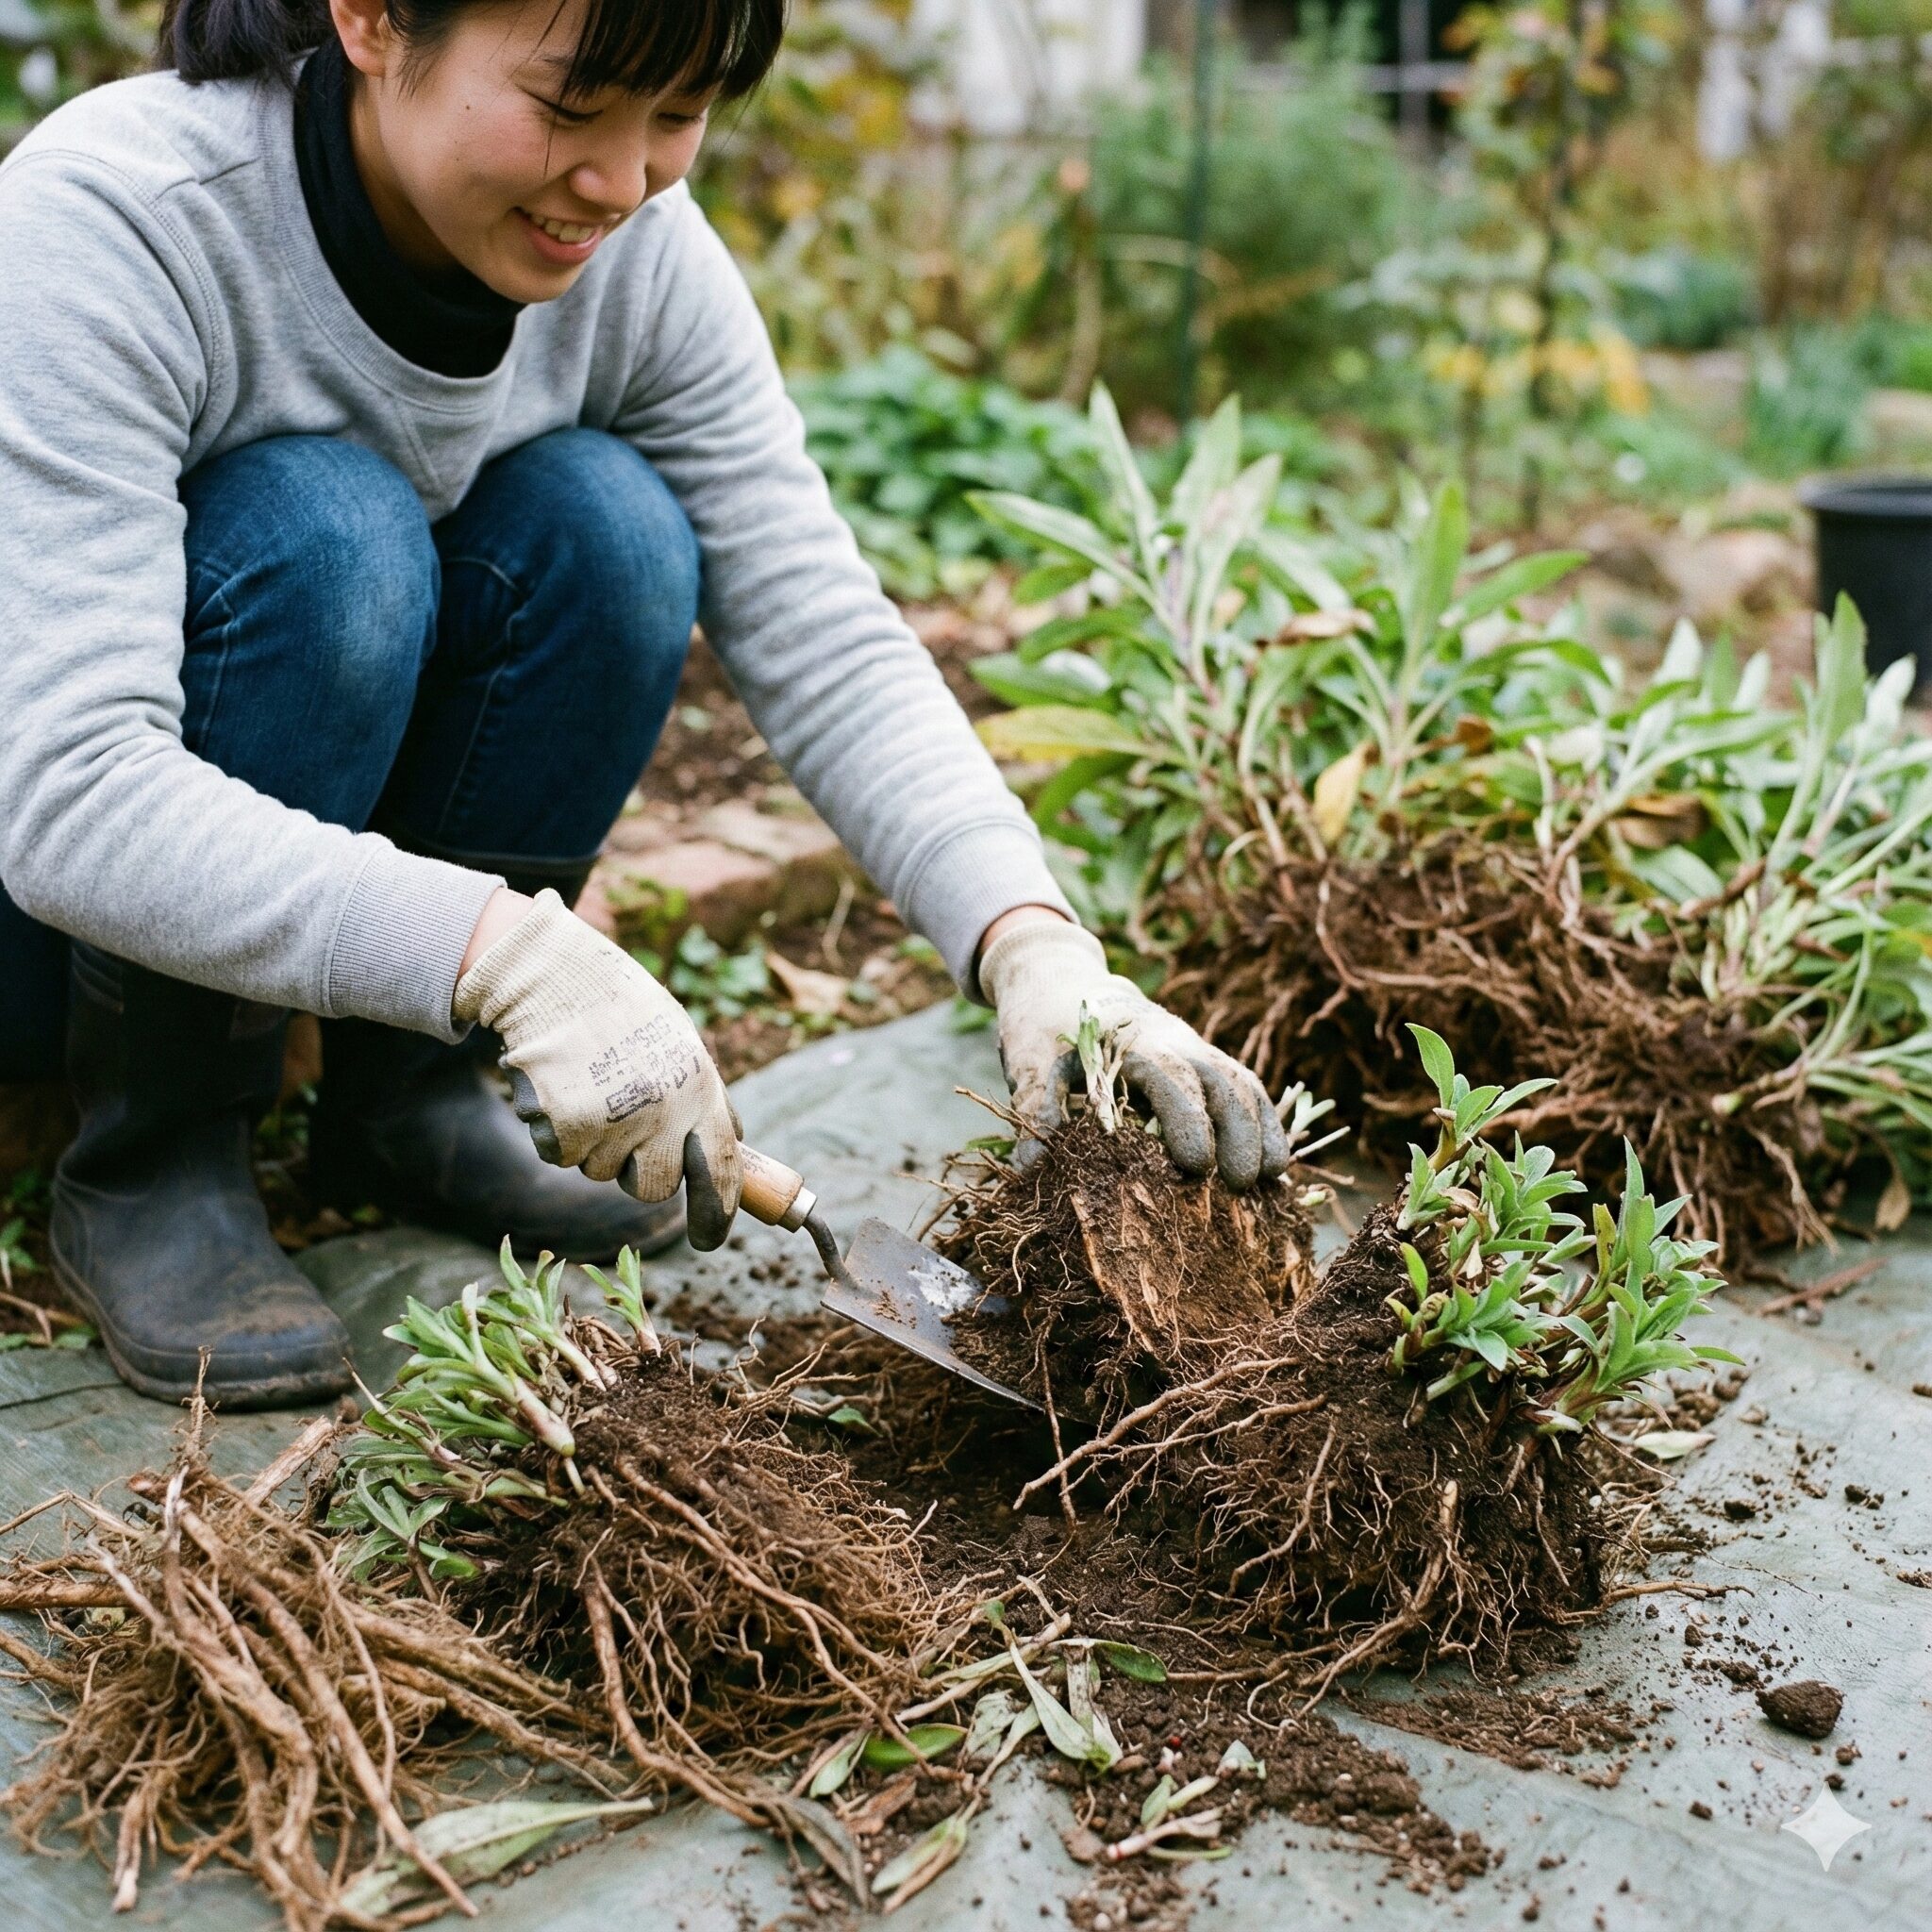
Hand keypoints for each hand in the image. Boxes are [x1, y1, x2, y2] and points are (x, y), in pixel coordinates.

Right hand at [452, 890, 742, 1247]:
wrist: (552, 976)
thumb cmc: (620, 1009)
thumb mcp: (680, 1042)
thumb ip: (703, 1096)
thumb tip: (732, 1144)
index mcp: (699, 1087)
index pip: (721, 1169)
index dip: (718, 1213)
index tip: (710, 1239)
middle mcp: (662, 1110)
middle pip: (654, 1186)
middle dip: (638, 1170)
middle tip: (624, 1124)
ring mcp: (613, 1122)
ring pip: (602, 1171)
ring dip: (594, 1143)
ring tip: (590, 1084)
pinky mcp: (565, 1127)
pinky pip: (562, 1154)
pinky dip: (557, 1131)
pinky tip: (560, 1085)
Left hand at [978, 915, 1287, 1188]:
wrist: (1063, 984)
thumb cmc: (1046, 1028)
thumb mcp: (1030, 1062)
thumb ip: (1037, 1111)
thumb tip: (1030, 1173)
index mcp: (1133, 1042)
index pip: (1173, 1078)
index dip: (1188, 1120)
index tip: (1196, 1166)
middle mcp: (1176, 1042)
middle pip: (1224, 1081)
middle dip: (1239, 1133)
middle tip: (1241, 1186)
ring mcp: (1197, 1049)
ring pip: (1244, 1084)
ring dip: (1261, 1130)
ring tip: (1271, 1182)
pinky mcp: (1205, 1063)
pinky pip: (1246, 1089)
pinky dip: (1264, 1124)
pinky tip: (1274, 1166)